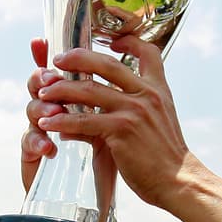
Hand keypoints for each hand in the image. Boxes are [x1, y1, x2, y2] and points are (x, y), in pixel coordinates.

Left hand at [32, 36, 195, 208]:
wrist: (178, 181)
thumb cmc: (165, 157)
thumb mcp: (159, 121)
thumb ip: (139, 107)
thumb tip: (109, 106)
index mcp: (158, 89)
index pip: (147, 52)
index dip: (127, 41)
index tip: (110, 40)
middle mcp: (146, 94)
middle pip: (106, 64)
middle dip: (77, 58)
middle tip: (57, 61)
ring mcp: (133, 110)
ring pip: (88, 90)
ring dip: (61, 90)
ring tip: (43, 94)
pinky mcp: (120, 130)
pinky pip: (83, 120)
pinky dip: (62, 121)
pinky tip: (48, 124)